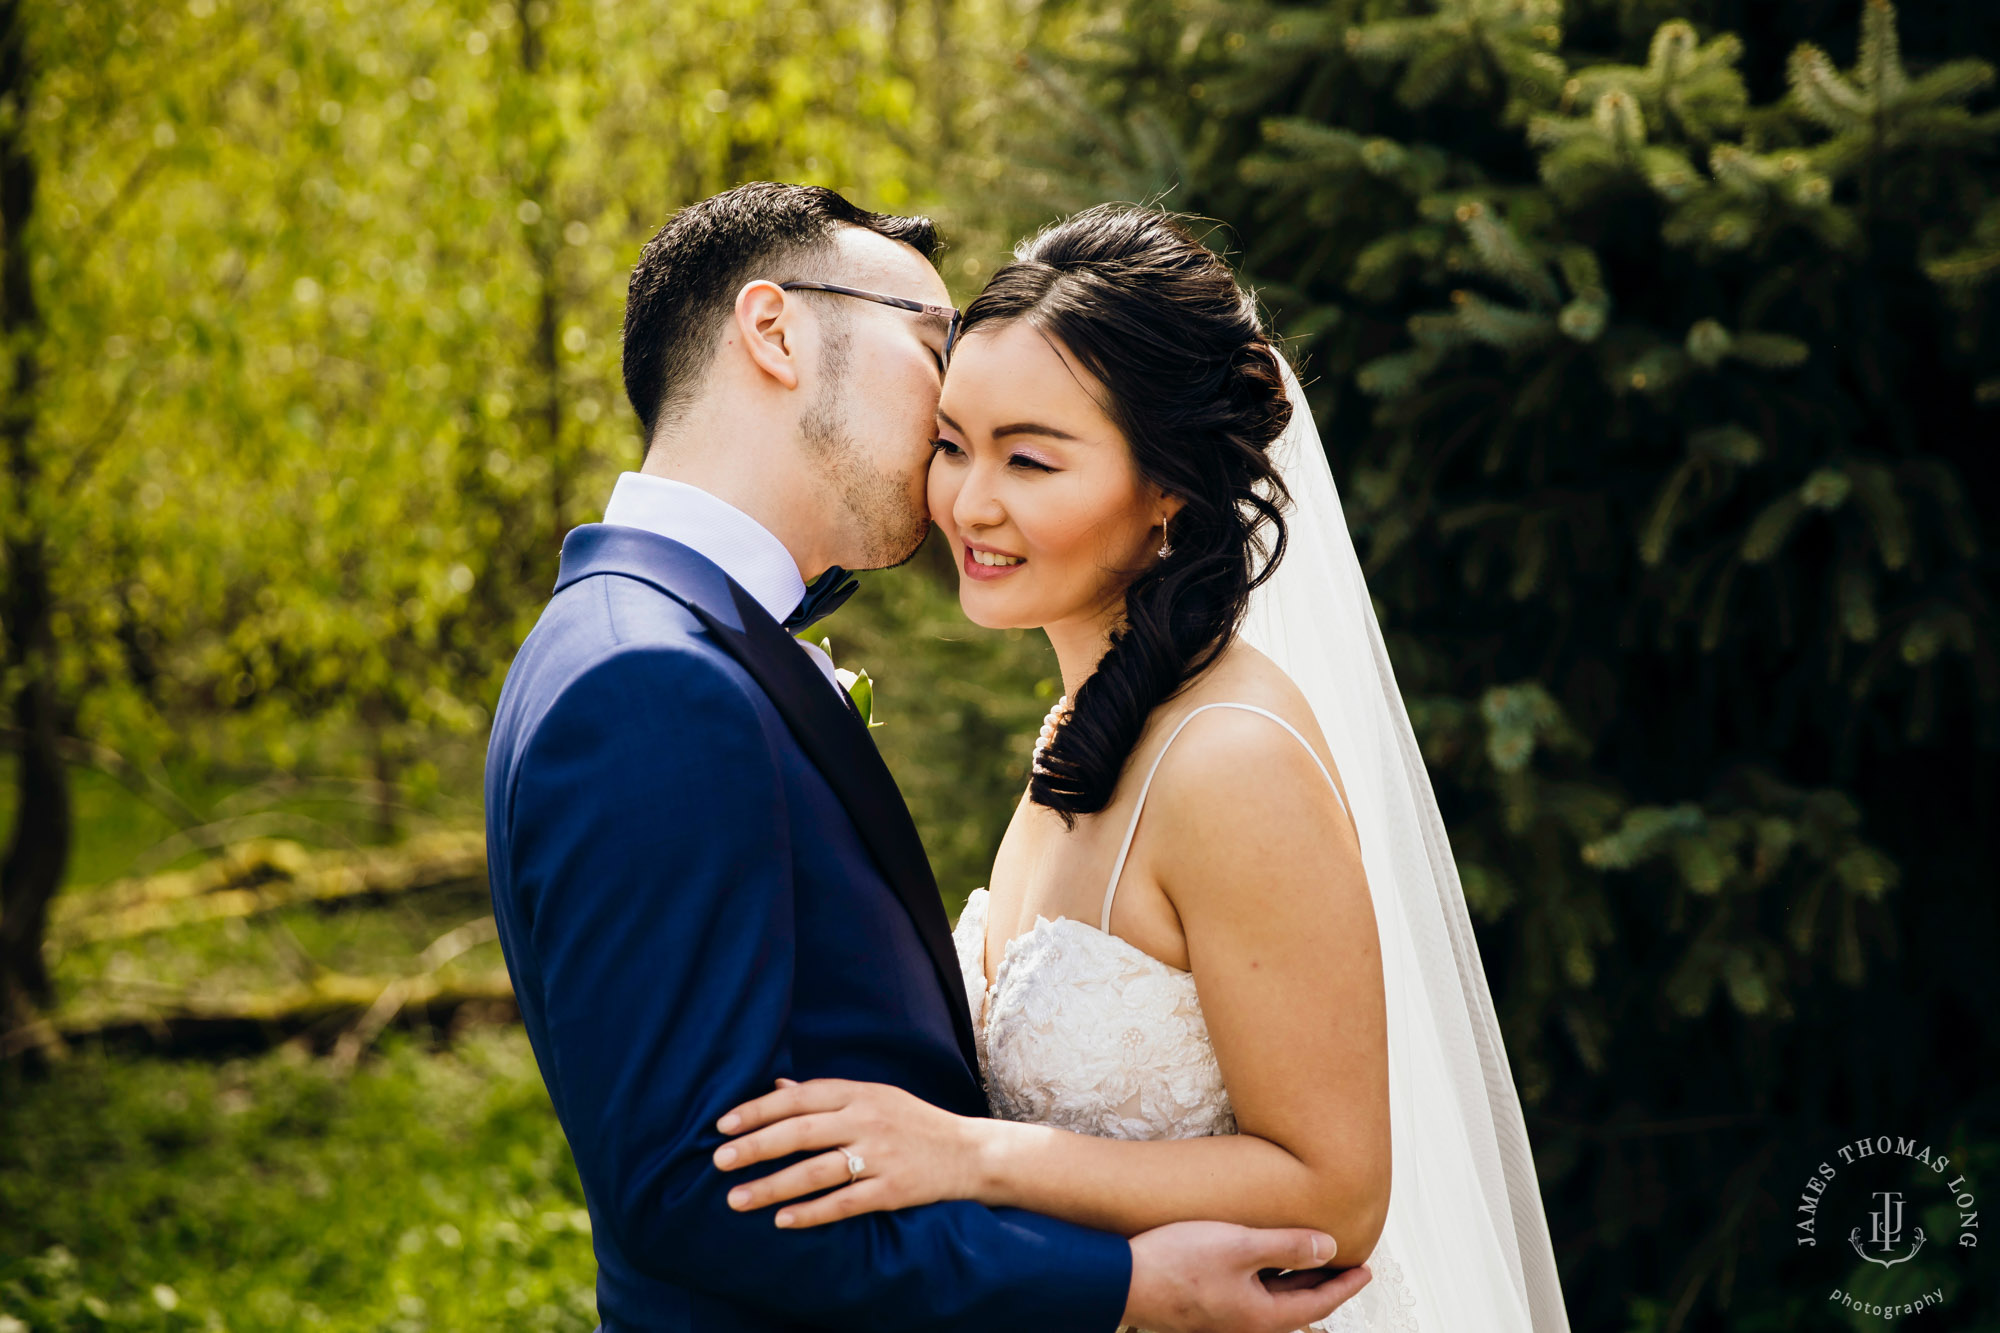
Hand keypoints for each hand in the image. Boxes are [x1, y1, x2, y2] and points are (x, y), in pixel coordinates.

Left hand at [713, 1077, 981, 1227]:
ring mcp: (881, 1155)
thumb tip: (777, 1087)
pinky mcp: (893, 1190)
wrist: (970, 1153)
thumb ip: (827, 1094)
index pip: (799, 1097)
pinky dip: (812, 1213)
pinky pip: (844, 1203)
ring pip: (816, 1171)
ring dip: (772, 1186)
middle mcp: (868, 1119)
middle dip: (755, 1146)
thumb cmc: (914, 1123)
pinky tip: (783, 1221)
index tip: (722, 1125)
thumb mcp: (874, 1097)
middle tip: (718, 1161)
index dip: (758, 1110)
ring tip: (736, 1199)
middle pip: (801, 1132)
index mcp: (860, 1093)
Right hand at [1123, 1220, 1370, 1332]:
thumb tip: (1330, 1249)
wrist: (1123, 1281)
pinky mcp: (1206, 1307)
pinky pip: (1251, 1294)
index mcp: (1262, 1316)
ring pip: (1273, 1300)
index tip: (1367, 1270)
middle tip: (1346, 1264)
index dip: (1345, 1285)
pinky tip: (1263, 1259)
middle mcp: (1246, 1324)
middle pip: (1298, 1304)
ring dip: (1295, 1280)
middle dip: (1324, 1282)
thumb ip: (1287, 1247)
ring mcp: (1225, 1317)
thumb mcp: (1239, 1246)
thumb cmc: (1177, 1263)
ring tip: (1311, 1257)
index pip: (1318, 1303)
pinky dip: (1269, 1278)